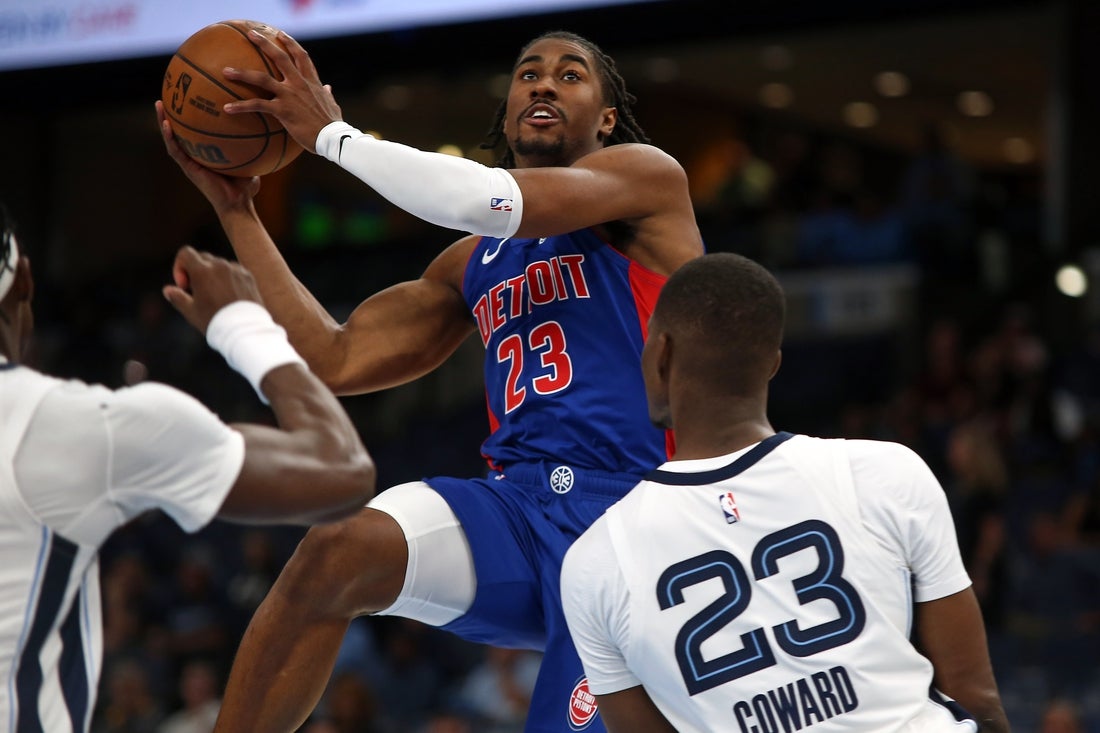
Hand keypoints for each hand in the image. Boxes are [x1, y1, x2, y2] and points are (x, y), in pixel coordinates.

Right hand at [155, 100, 260, 212]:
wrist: (238, 205)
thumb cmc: (246, 187)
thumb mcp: (252, 159)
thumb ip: (255, 144)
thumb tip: (267, 125)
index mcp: (206, 153)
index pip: (196, 130)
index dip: (191, 115)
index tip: (189, 96)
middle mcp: (195, 156)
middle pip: (181, 130)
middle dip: (174, 112)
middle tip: (169, 93)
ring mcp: (190, 162)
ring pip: (172, 138)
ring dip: (163, 121)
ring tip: (159, 103)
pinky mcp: (188, 169)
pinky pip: (175, 150)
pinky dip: (169, 137)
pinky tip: (166, 124)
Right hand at [163, 246, 262, 332]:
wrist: (245, 330)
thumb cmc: (215, 322)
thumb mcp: (191, 312)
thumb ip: (177, 297)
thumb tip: (168, 290)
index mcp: (202, 271)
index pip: (185, 253)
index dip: (179, 267)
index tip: (184, 286)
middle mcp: (220, 265)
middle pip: (202, 258)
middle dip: (195, 271)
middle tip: (197, 292)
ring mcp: (236, 269)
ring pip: (219, 264)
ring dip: (213, 274)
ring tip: (215, 296)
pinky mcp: (248, 276)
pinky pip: (234, 270)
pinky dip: (228, 278)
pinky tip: (229, 296)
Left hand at [221, 29, 342, 153]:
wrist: (332, 138)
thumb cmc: (333, 125)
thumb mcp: (333, 106)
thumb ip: (328, 95)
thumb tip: (329, 88)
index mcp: (312, 82)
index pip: (301, 57)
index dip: (291, 44)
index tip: (281, 34)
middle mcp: (299, 84)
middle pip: (280, 58)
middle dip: (265, 44)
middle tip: (251, 34)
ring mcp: (289, 95)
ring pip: (261, 78)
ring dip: (242, 74)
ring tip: (226, 71)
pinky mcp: (282, 110)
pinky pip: (257, 105)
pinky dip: (241, 106)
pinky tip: (227, 108)